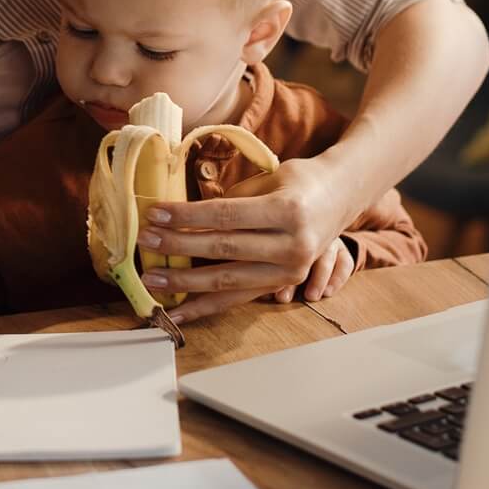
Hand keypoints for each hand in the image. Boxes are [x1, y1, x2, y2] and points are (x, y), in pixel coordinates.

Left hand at [136, 156, 353, 324]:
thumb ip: (232, 198)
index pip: (225, 216)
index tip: (155, 214)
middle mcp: (292, 244)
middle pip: (223, 249)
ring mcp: (290, 270)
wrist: (343, 196)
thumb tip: (185, 215)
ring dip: (184, 281)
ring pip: (227, 281)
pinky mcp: (284, 284)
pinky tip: (178, 310)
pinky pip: (237, 299)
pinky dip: (205, 306)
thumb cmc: (301, 181)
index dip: (187, 217)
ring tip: (152, 279)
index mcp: (287, 210)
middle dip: (178, 245)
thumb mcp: (270, 178)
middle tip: (145, 240)